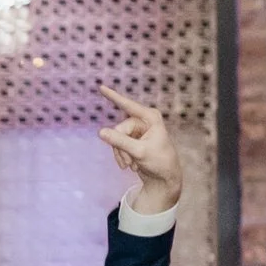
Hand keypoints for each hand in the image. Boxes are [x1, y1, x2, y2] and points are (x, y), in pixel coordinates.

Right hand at [96, 86, 182, 215]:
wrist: (165, 179)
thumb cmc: (159, 162)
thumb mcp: (139, 152)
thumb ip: (120, 141)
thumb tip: (101, 132)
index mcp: (150, 117)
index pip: (128, 105)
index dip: (113, 96)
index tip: (101, 87)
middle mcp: (143, 121)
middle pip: (119, 129)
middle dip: (120, 148)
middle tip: (128, 162)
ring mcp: (137, 131)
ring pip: (116, 139)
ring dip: (121, 155)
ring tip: (130, 167)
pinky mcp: (133, 140)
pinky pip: (118, 145)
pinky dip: (122, 157)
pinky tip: (130, 167)